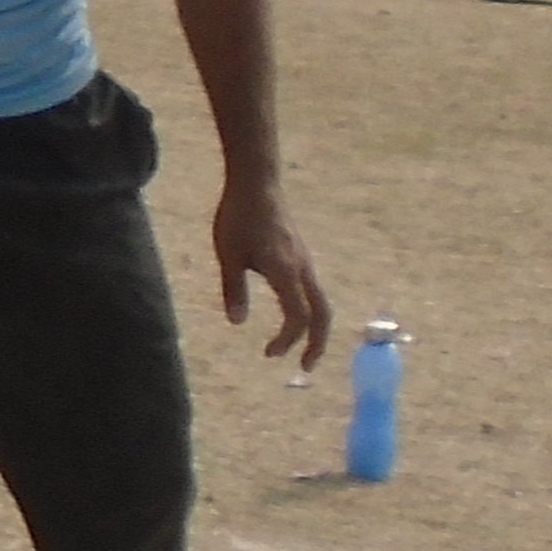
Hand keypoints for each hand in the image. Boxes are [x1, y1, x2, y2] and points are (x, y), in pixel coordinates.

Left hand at [211, 174, 334, 369]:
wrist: (257, 183)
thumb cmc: (238, 217)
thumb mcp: (228, 255)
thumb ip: (234, 289)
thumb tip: (237, 322)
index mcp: (285, 272)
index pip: (298, 317)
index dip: (287, 340)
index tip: (268, 354)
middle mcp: (303, 269)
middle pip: (323, 314)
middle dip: (317, 344)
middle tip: (305, 367)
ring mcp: (305, 261)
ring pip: (321, 301)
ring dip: (314, 327)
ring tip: (300, 346)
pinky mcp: (300, 254)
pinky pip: (312, 289)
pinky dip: (309, 309)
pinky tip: (292, 314)